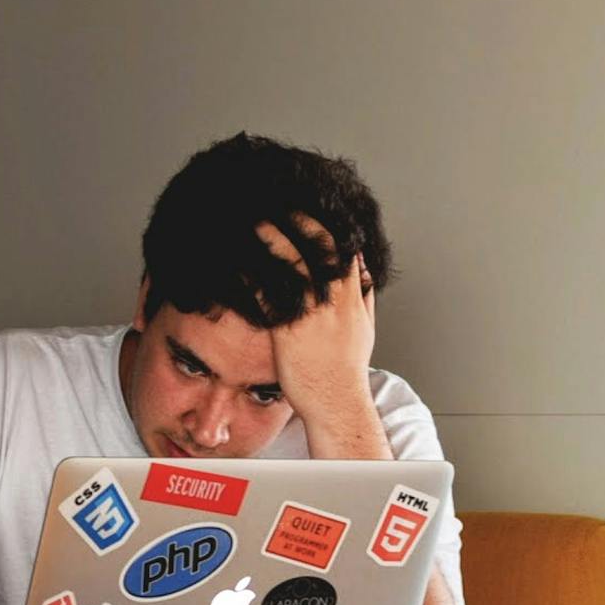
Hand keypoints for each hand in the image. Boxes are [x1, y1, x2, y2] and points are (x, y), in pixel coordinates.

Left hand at [255, 214, 376, 425]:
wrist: (337, 402)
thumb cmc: (346, 371)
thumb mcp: (365, 329)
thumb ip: (364, 297)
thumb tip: (364, 273)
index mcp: (352, 298)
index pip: (344, 249)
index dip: (327, 224)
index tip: (311, 208)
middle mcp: (334, 301)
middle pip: (320, 248)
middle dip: (301, 221)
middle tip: (280, 202)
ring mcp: (312, 314)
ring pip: (294, 264)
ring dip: (274, 238)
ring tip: (255, 220)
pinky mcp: (288, 330)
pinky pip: (271, 294)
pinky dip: (256, 274)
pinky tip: (240, 261)